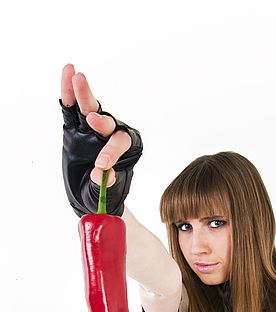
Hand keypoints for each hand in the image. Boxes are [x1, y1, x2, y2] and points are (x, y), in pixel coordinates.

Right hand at [59, 63, 142, 216]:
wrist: (87, 193)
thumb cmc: (102, 194)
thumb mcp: (103, 194)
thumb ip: (104, 184)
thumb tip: (102, 174)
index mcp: (126, 150)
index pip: (122, 144)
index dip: (112, 152)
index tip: (101, 165)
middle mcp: (110, 135)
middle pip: (107, 122)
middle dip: (101, 120)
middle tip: (93, 120)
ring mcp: (91, 128)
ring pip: (89, 108)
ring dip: (84, 94)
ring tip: (77, 76)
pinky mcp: (74, 126)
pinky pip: (70, 107)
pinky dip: (68, 91)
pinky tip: (67, 72)